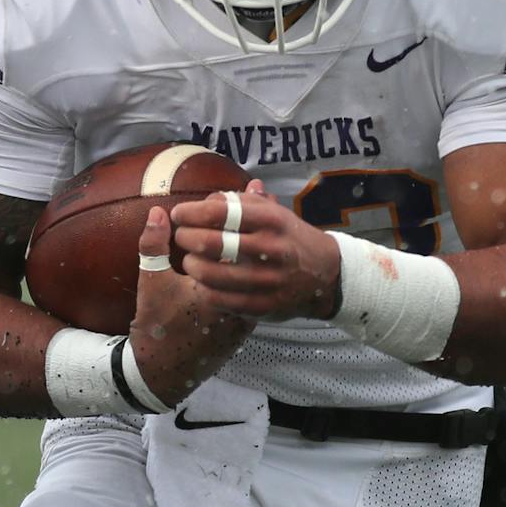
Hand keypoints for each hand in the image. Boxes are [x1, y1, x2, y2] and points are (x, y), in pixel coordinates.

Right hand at [127, 203, 252, 406]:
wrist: (164, 372)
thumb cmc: (156, 328)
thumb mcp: (151, 284)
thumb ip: (153, 246)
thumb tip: (157, 212)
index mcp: (220, 291)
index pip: (241, 245)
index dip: (245, 216)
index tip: (251, 190)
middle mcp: (240, 305)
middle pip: (258, 258)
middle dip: (259, 227)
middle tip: (260, 198)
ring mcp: (246, 317)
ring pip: (259, 276)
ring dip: (256, 250)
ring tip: (259, 221)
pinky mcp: (244, 325)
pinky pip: (254, 290)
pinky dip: (252, 271)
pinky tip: (246, 255)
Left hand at [170, 182, 341, 321]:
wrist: (326, 274)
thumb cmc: (290, 238)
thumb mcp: (274, 212)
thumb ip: (240, 203)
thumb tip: (207, 200)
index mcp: (271, 220)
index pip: (220, 212)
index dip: (192, 213)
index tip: (179, 214)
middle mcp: (271, 248)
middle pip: (212, 243)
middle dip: (187, 238)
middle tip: (181, 237)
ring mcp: (268, 280)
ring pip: (213, 274)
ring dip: (192, 266)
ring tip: (189, 261)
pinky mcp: (264, 305)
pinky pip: (222, 300)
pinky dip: (205, 290)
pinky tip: (202, 283)